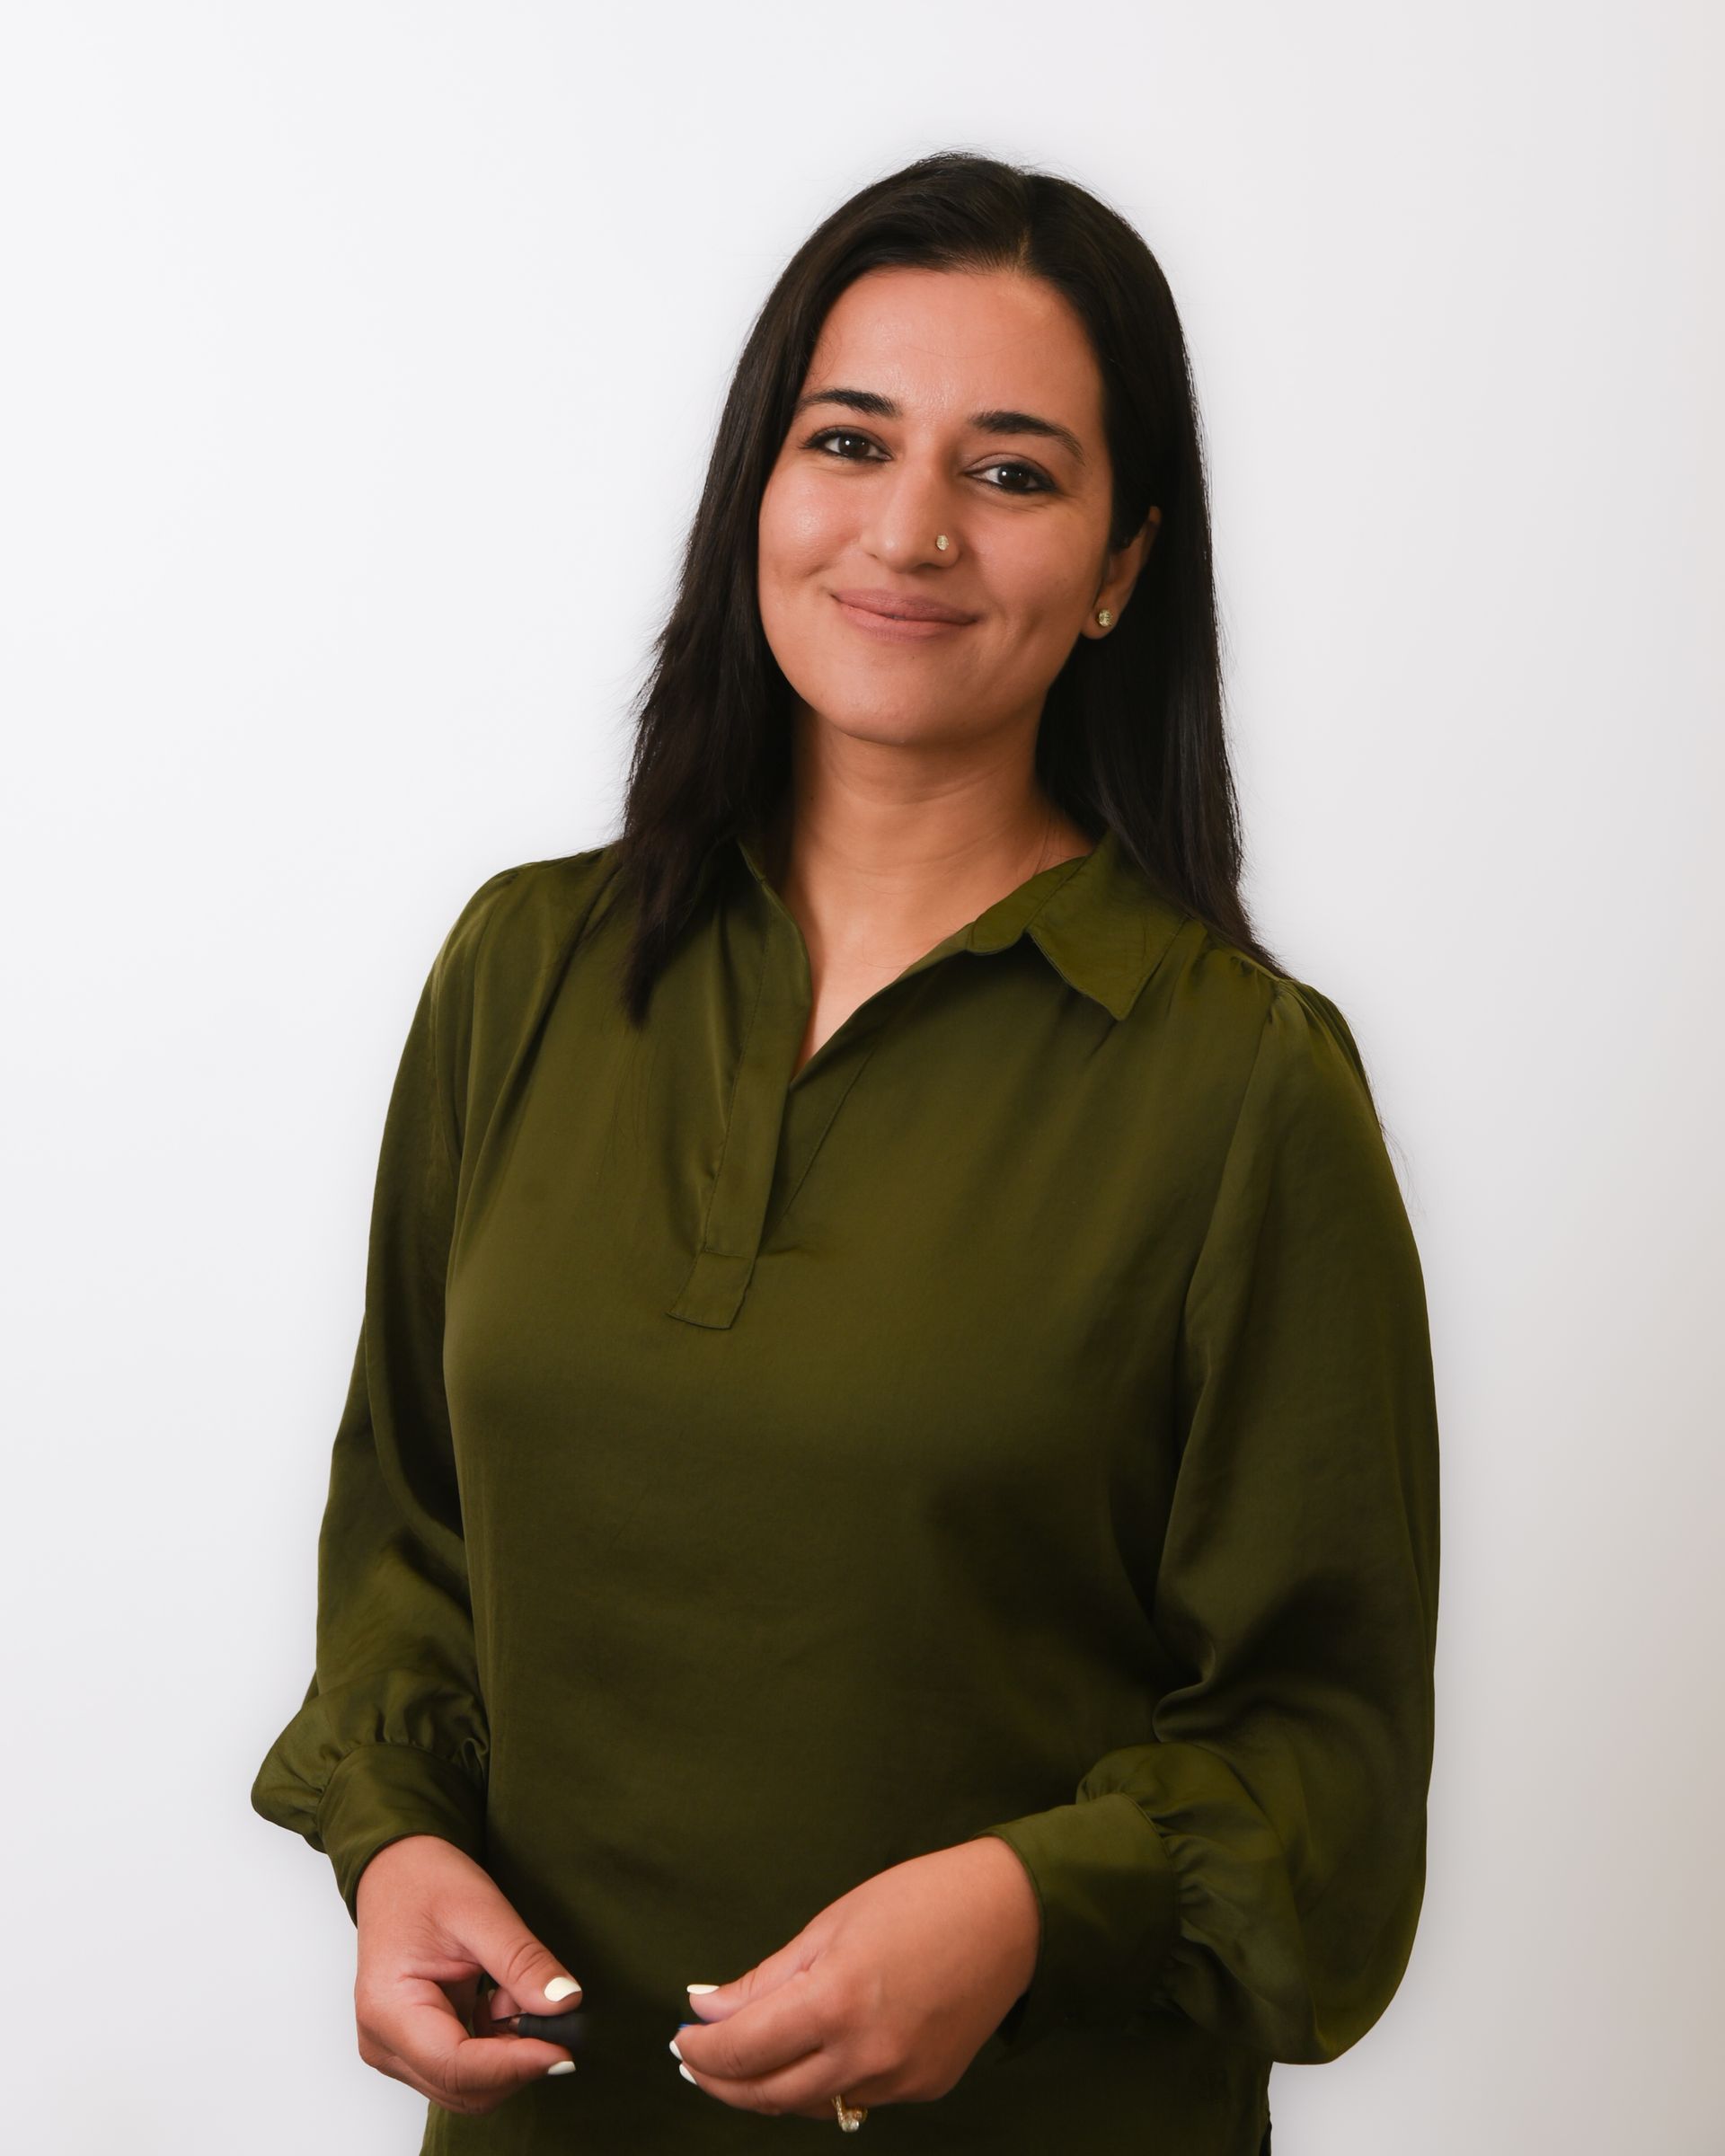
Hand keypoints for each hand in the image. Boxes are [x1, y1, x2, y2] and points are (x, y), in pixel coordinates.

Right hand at [351, 1834, 584, 2114]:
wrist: (396, 1871)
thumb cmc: (425, 1882)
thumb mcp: (481, 1911)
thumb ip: (522, 1961)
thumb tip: (566, 2004)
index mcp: (388, 2010)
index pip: (456, 2065)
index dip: (515, 2065)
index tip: (564, 2047)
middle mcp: (384, 2043)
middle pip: (464, 2087)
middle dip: (517, 2061)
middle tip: (556, 2018)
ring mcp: (397, 2050)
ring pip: (468, 2085)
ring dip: (508, 2051)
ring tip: (516, 1993)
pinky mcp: (415, 2048)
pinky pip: (465, 2069)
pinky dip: (497, 2045)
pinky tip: (501, 2001)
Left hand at [671, 1836, 1039, 2118]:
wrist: (1012, 1916)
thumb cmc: (919, 1899)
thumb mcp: (831, 1923)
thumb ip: (766, 1977)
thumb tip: (706, 2007)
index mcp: (836, 2002)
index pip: (743, 2051)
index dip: (701, 2050)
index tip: (681, 2036)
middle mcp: (866, 2055)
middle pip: (768, 2095)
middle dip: (722, 2082)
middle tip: (696, 2061)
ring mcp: (898, 2081)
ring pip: (810, 2105)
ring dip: (769, 2088)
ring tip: (744, 2061)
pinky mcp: (924, 2089)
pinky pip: (855, 2099)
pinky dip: (822, 2084)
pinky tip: (810, 2057)